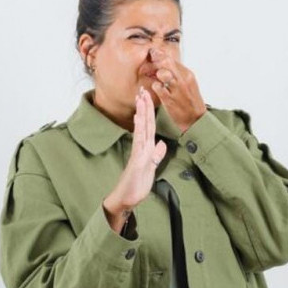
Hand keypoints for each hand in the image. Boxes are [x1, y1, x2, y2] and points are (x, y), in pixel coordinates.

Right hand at [103, 86, 166, 231]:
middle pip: (145, 123)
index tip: (147, 98)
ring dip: (142, 112)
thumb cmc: (136, 184)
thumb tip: (161, 145)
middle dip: (144, 106)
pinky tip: (139, 118)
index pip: (148, 126)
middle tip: (142, 89)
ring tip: (141, 97)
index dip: (149, 112)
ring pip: (142, 128)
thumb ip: (156, 156)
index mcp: (145, 148)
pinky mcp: (137, 159)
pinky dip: (139, 128)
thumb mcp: (151, 168)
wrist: (126, 199)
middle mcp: (141, 147)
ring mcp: (139, 152)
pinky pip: (139, 141)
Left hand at [149, 51, 206, 132]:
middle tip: (150, 62)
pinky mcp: (169, 99)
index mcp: (188, 74)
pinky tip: (157, 89)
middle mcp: (183, 80)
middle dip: (156, 61)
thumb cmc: (190, 101)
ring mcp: (176, 89)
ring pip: (162, 73)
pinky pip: (157, 87)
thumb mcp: (188, 83)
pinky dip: (155, 86)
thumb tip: (165, 62)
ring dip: (156, 74)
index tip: (153, 53)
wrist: (195, 119)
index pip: (172, 59)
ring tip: (155, 78)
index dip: (160, 55)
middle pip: (167, 62)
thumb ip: (178, 73)